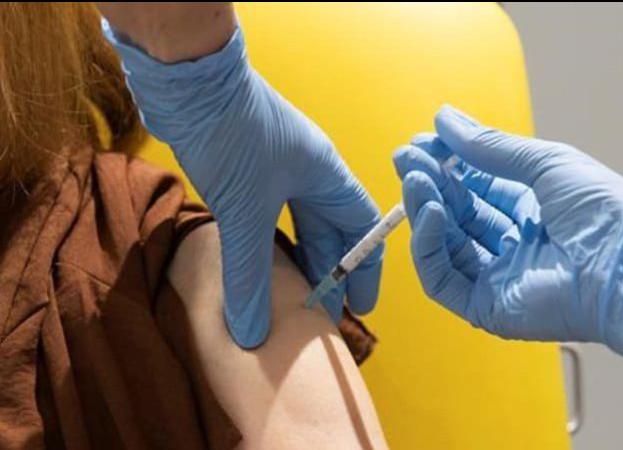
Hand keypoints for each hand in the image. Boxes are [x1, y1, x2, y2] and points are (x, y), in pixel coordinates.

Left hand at [104, 22, 381, 347]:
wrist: (187, 79)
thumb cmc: (231, 134)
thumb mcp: (245, 211)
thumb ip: (250, 276)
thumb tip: (251, 334)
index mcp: (326, 175)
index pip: (361, 228)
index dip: (364, 268)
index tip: (359, 306)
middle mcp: (308, 171)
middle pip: (330, 230)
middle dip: (327, 272)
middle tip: (320, 313)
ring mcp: (276, 167)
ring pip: (296, 223)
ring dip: (296, 260)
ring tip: (290, 298)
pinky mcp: (245, 166)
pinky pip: (266, 216)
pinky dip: (265, 244)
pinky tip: (254, 264)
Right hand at [394, 105, 622, 369]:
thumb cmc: (606, 212)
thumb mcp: (545, 164)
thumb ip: (490, 148)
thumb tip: (444, 120)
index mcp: (536, 210)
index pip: (479, 186)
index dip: (449, 164)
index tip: (422, 142)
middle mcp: (516, 244)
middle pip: (459, 213)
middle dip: (431, 183)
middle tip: (406, 158)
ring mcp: (500, 277)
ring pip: (446, 244)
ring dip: (425, 209)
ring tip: (415, 178)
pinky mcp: (489, 308)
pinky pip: (443, 279)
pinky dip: (428, 245)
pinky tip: (429, 212)